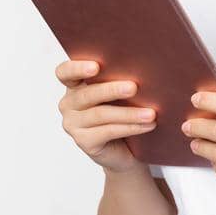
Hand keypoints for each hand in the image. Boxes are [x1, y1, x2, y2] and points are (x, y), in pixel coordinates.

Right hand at [55, 58, 157, 174]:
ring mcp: (73, 124)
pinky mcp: (84, 142)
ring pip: (101, 114)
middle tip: (133, 87)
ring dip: (129, 113)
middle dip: (112, 90)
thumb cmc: (124, 110)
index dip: (77, 68)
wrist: (127, 148)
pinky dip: (130, 127)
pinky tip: (148, 125)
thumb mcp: (120, 93)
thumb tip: (141, 68)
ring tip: (150, 113)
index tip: (96, 66)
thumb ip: (120, 78)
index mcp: (75, 85)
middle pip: (88, 94)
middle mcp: (69, 103)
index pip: (65, 72)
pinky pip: (108, 131)